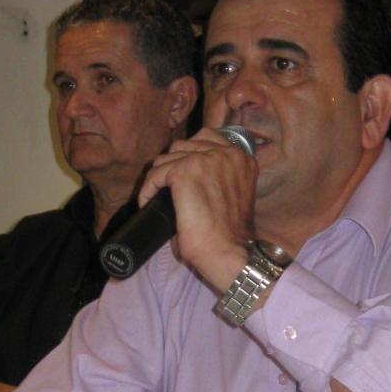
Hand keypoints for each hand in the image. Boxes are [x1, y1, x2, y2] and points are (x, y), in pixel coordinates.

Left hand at [137, 129, 257, 292]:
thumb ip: (217, 179)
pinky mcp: (184, 172)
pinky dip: (148, 188)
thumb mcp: (232, 195)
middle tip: (166, 187)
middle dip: (172, 165)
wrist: (230, 254)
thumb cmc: (231, 236)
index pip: (208, 137)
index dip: (189, 153)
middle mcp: (227, 154)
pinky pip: (156, 174)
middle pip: (184, 145)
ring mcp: (205, 160)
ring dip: (160, 177)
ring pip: (168, 157)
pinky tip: (148, 202)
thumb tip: (188, 178)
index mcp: (242, 158)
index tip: (181, 172)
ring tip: (157, 197)